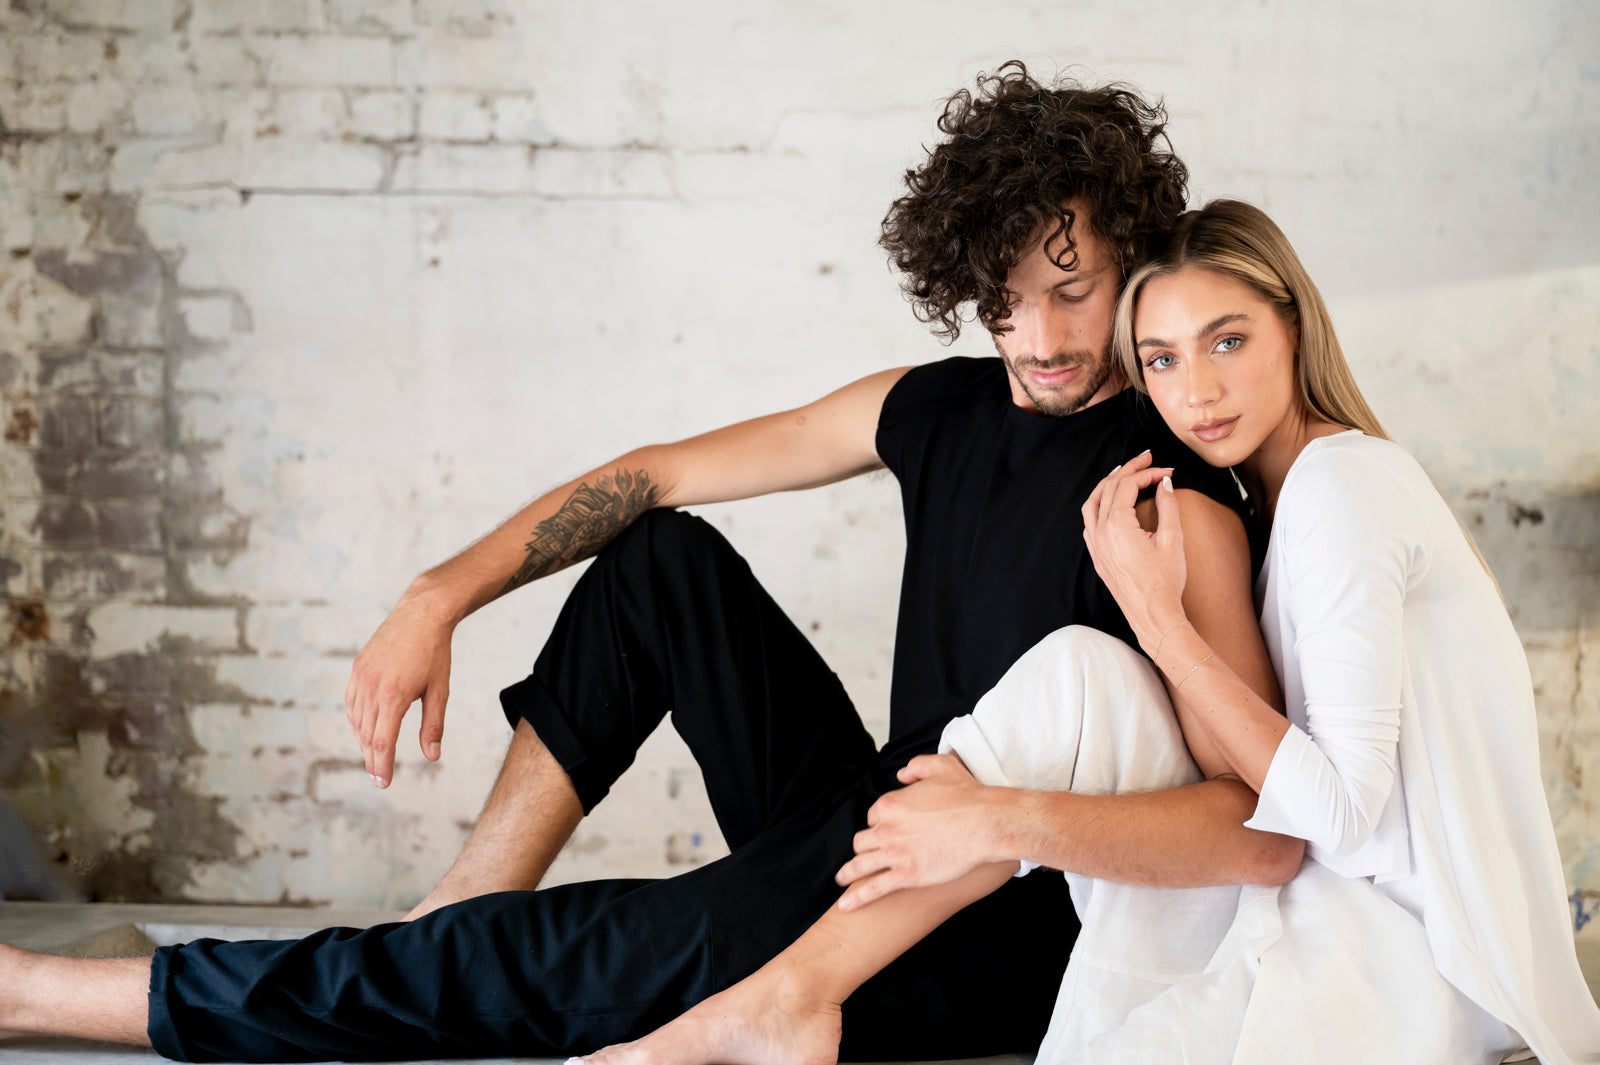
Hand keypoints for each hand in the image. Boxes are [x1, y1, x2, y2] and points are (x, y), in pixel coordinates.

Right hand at [343, 590, 454, 788]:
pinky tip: (366, 730)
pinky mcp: (357, 668)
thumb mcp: (440, 691)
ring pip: (357, 720)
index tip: (383, 783)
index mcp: (394, 696)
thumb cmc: (435, 653)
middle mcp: (372, 687)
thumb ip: (433, 725)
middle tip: (378, 778)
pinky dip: (357, 721)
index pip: (382, 742)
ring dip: (364, 742)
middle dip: (372, 760)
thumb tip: (432, 756)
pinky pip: (352, 703)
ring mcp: (361, 677)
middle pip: (367, 735)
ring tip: (374, 757)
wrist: (421, 614)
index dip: (381, 766)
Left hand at [834, 753, 1005, 909]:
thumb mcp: (940, 766)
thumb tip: (902, 774)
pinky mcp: (907, 875)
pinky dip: (858, 898)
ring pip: (861, 864)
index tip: (888, 830)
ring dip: (848, 873)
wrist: (985, 824)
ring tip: (842, 880)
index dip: (880, 823)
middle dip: (865, 847)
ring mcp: (895, 853)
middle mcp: (887, 828)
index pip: (874, 816)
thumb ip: (916, 766)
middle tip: (867, 855)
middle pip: (862, 840)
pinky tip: (846, 906)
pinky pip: (874, 888)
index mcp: (891, 804)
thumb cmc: (968, 796)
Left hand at [1080, 450, 1187, 648]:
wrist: (1153, 615)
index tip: (1166, 469)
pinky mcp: (1097, 556)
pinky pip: (1089, 523)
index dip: (1147, 472)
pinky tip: (1109, 503)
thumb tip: (1164, 482)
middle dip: (1128, 470)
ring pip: (1092, 503)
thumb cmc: (1164, 582)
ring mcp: (1095, 546)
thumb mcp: (1172, 539)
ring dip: (1107, 484)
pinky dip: (1098, 505)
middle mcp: (1100, 533)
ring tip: (1123, 471)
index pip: (1127, 485)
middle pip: (1108, 488)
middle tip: (1147, 458)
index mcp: (1116, 526)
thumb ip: (1168, 506)